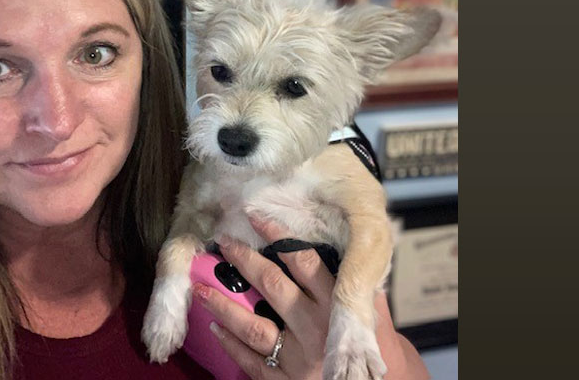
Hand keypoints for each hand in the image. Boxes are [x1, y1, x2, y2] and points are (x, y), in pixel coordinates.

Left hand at [192, 217, 429, 379]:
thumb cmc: (376, 357)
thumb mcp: (378, 320)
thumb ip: (362, 290)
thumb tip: (355, 252)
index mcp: (337, 307)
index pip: (304, 262)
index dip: (278, 236)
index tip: (257, 217)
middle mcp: (316, 330)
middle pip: (273, 287)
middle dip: (245, 261)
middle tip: (224, 242)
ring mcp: (297, 359)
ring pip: (252, 326)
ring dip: (223, 305)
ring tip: (200, 288)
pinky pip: (249, 361)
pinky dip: (229, 343)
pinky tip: (214, 327)